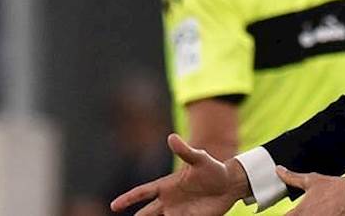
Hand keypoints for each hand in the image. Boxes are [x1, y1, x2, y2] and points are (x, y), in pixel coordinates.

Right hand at [110, 133, 248, 215]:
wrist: (230, 184)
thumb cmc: (214, 169)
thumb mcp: (200, 159)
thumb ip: (186, 151)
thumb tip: (171, 137)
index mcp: (167, 186)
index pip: (142, 192)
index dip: (128, 199)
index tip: (114, 206)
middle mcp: (169, 201)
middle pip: (147, 213)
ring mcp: (178, 212)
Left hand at [276, 166, 344, 215]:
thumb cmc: (335, 187)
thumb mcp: (312, 180)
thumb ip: (292, 178)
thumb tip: (279, 170)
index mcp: (299, 212)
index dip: (290, 214)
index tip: (294, 212)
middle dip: (302, 215)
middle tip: (312, 210)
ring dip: (313, 215)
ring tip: (323, 211)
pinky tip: (329, 213)